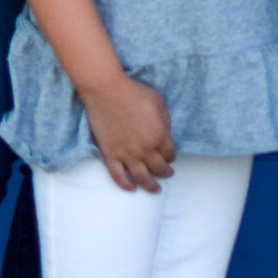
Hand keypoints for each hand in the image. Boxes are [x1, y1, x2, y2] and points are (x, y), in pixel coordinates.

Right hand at [82, 76, 175, 193]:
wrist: (106, 89)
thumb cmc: (133, 91)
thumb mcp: (158, 101)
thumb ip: (166, 120)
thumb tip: (167, 133)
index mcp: (159, 135)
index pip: (170, 153)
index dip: (171, 156)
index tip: (170, 156)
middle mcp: (145, 149)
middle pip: (158, 168)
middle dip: (165, 172)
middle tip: (167, 173)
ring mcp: (126, 154)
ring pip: (141, 177)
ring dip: (150, 186)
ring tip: (155, 189)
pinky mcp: (110, 153)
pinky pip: (118, 175)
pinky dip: (125, 185)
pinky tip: (131, 189)